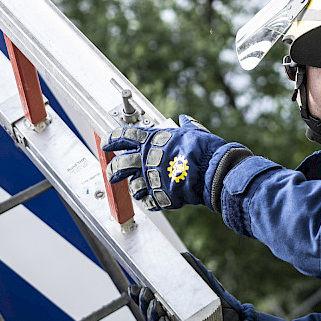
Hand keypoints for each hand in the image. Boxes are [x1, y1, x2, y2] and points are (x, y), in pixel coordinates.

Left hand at [103, 114, 244, 210]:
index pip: (124, 136)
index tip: (106, 142)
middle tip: (110, 173)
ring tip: (136, 190)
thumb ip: (186, 126)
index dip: (112, 139)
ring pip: (132, 186)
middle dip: (112, 169)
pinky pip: (148, 201)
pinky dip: (149, 201)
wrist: (214, 172)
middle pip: (120, 164)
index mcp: (153, 140)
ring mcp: (152, 178)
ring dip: (132, 188)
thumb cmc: (205, 149)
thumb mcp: (194, 131)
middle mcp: (148, 159)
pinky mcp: (160, 195)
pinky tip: (152, 200)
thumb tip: (184, 119)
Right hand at [129, 253, 256, 320]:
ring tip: (155, 305)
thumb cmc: (219, 303)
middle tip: (146, 292)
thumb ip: (192, 267)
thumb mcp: (203, 281)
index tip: (134, 287)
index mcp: (170, 307)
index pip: (149, 302)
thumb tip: (180, 255)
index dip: (138, 296)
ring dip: (151, 317)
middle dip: (143, 304)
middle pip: (148, 315)